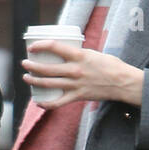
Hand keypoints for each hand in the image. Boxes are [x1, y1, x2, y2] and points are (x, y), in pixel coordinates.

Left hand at [22, 42, 142, 108]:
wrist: (123, 83)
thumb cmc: (111, 66)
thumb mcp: (94, 53)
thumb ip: (79, 53)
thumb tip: (67, 51)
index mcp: (79, 55)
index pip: (54, 47)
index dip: (40, 45)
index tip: (32, 47)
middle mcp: (75, 70)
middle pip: (47, 68)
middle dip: (32, 65)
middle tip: (25, 63)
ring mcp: (75, 85)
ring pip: (48, 83)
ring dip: (34, 80)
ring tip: (26, 77)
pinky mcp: (78, 96)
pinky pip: (58, 102)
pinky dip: (47, 103)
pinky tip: (39, 101)